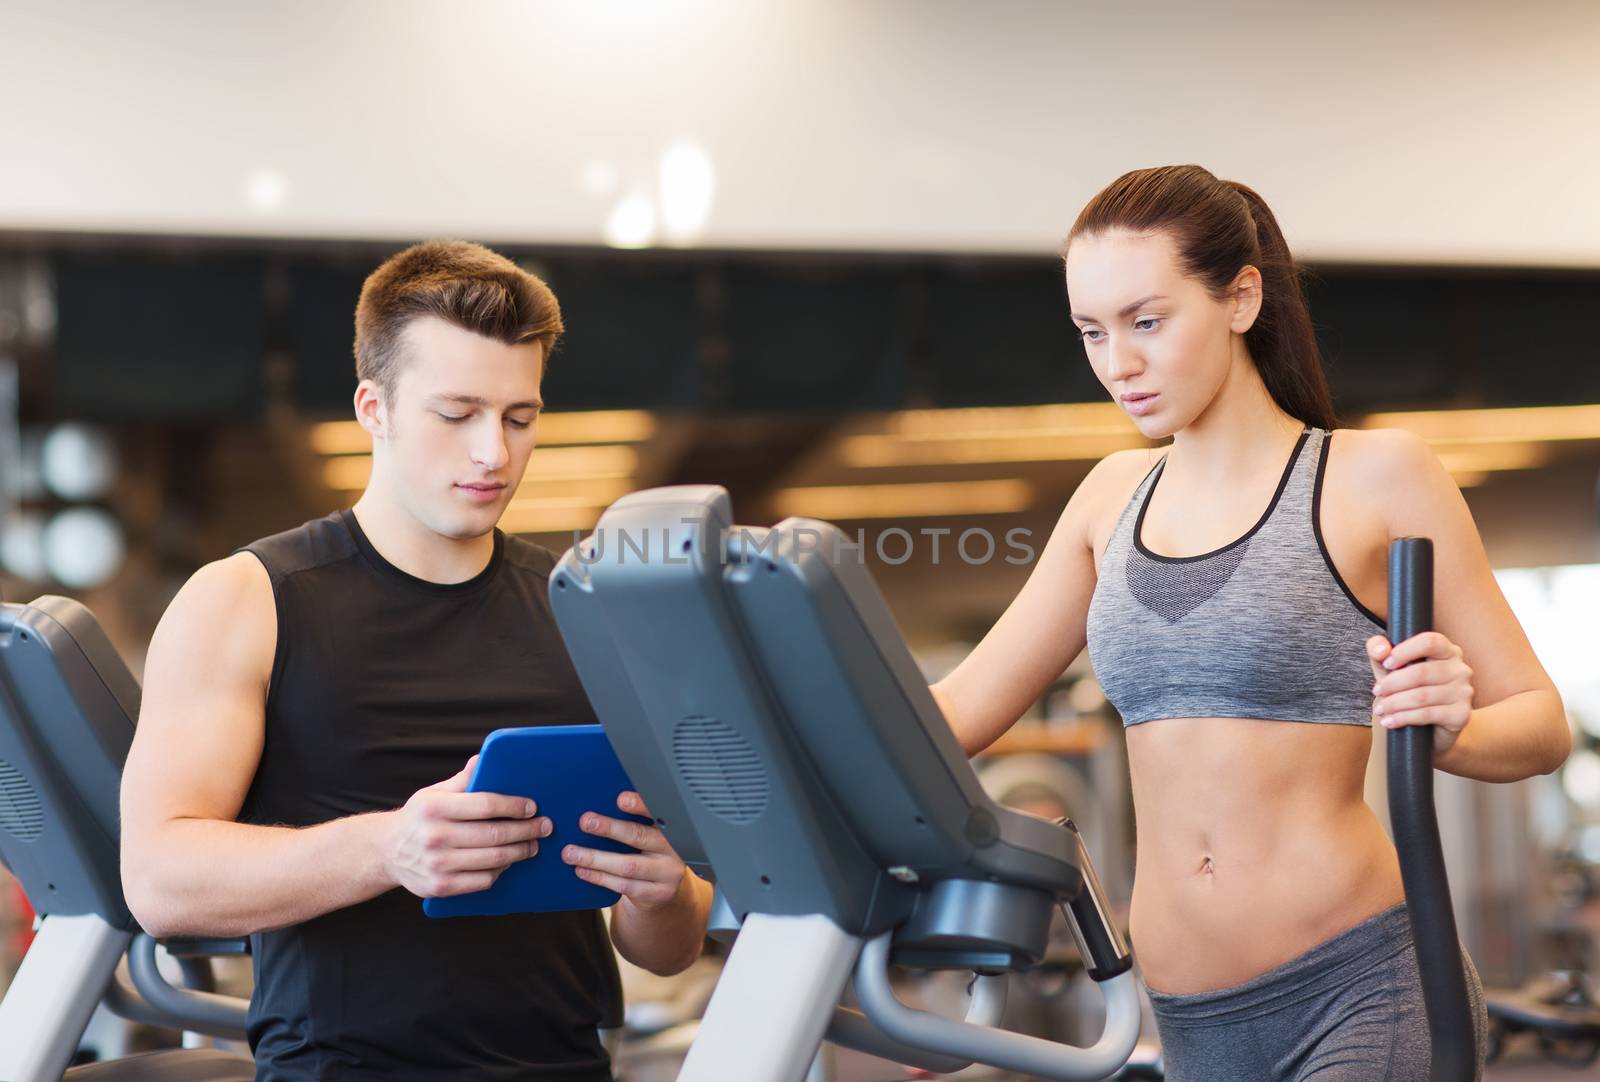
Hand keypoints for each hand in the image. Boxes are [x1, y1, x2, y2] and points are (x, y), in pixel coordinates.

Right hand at [382, 756, 551, 897]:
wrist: (386, 852)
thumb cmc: (419, 817)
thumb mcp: (434, 793)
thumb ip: (462, 780)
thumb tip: (484, 759)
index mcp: (435, 807)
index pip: (486, 805)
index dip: (514, 806)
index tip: (532, 807)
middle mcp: (435, 836)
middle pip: (494, 834)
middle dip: (526, 830)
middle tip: (544, 827)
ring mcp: (437, 864)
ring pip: (493, 859)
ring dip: (520, 852)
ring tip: (533, 845)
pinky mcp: (440, 887)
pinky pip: (482, 881)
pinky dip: (500, 871)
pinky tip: (508, 862)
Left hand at [562, 792, 688, 910]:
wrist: (664, 890)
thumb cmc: (649, 854)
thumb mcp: (649, 834)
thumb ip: (633, 821)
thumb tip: (597, 810)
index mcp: (670, 827)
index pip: (656, 812)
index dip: (640, 805)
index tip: (620, 799)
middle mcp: (673, 849)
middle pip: (640, 836)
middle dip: (610, 828)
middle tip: (586, 822)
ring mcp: (667, 874)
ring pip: (628, 866)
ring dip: (595, 859)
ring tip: (571, 853)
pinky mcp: (656, 894)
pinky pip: (624, 886)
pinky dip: (600, 877)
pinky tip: (582, 870)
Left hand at [1367, 632, 1474, 755]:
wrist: (1431, 727)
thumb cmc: (1409, 689)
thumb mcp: (1391, 668)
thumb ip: (1380, 651)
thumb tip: (1381, 650)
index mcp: (1446, 650)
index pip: (1429, 642)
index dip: (1405, 651)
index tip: (1386, 663)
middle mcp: (1460, 669)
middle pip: (1421, 672)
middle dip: (1393, 683)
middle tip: (1376, 691)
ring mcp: (1464, 692)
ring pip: (1422, 696)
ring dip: (1394, 703)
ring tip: (1380, 709)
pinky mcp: (1461, 715)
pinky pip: (1427, 714)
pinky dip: (1403, 718)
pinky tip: (1389, 721)